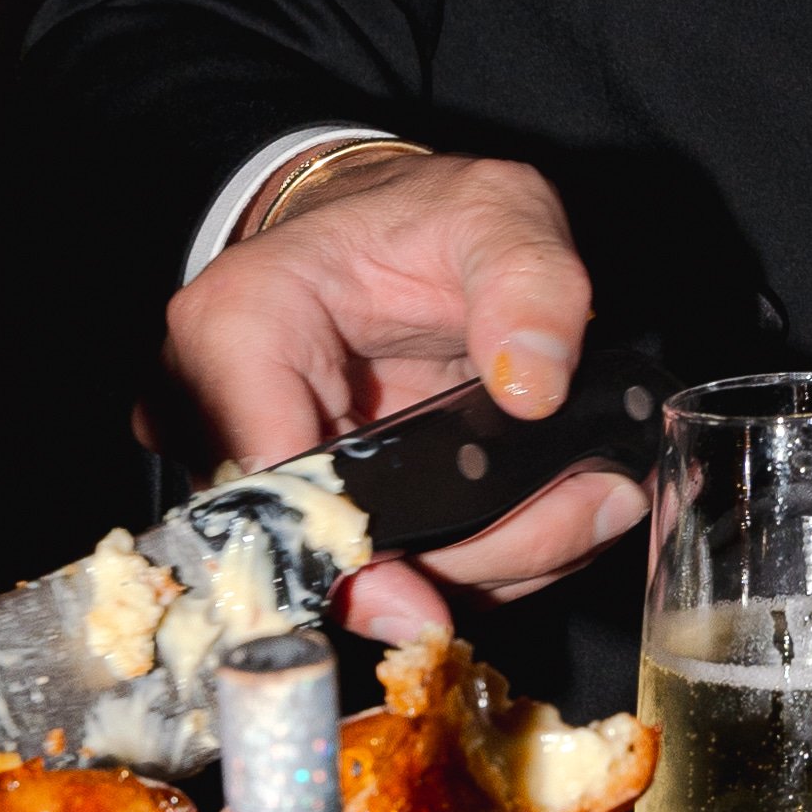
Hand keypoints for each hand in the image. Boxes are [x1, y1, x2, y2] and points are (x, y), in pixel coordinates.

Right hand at [162, 145, 647, 648]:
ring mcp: (263, 468)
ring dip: (480, 567)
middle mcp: (223, 412)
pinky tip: (550, 522)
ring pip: (361, 575)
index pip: (262, 477)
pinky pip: (384, 569)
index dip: (344, 555)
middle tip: (582, 518)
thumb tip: (535, 390)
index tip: (431, 598)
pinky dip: (472, 563)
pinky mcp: (312, 505)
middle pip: (320, 545)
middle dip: (457, 560)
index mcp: (238, 325)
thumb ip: (530, 283)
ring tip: (588, 507)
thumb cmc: (427, 216)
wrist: (399, 232)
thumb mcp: (499, 214)